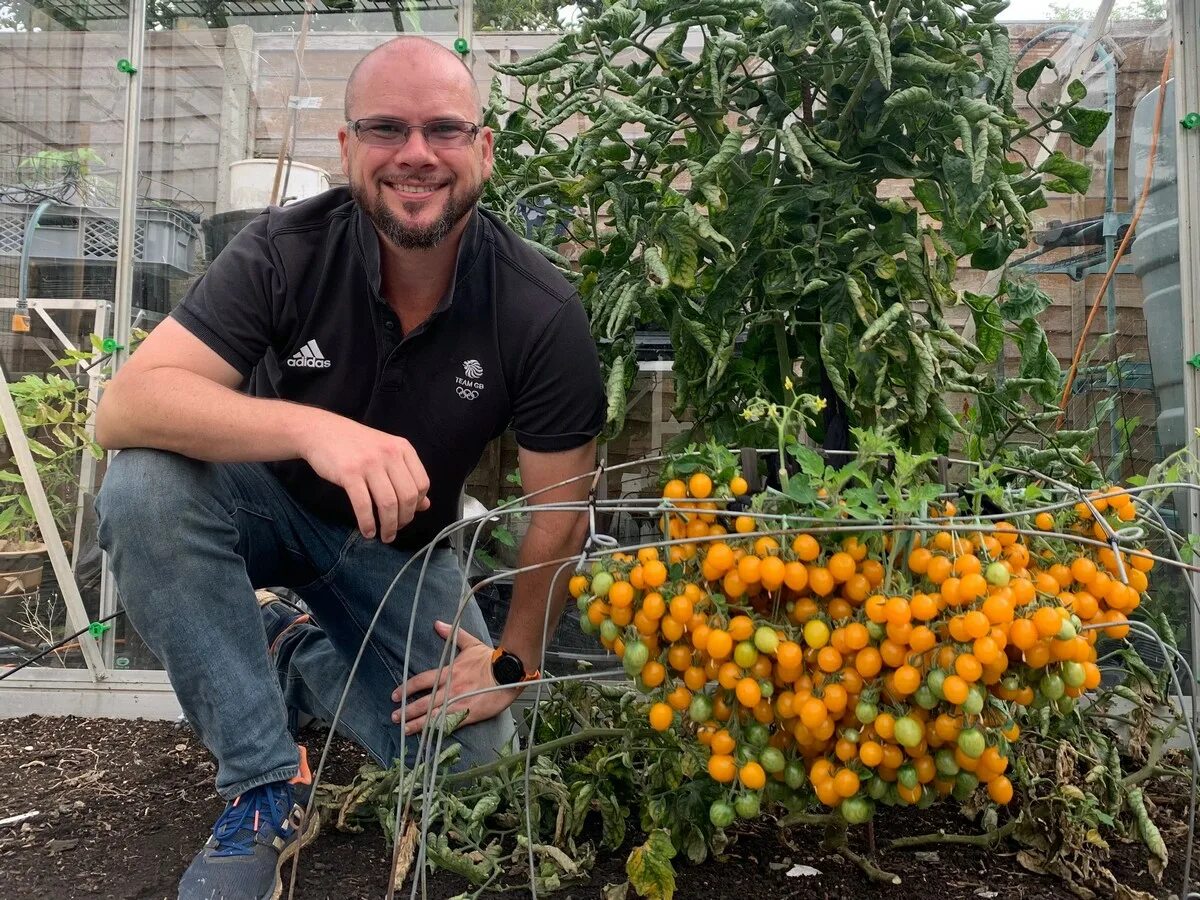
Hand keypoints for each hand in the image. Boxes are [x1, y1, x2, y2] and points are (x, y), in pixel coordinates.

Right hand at [302, 417, 429, 541]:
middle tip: (395, 530)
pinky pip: (363, 505)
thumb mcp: (387, 454)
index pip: (421, 484)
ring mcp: (369, 463)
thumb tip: (425, 505)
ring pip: (388, 503)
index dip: (417, 505)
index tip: (407, 515)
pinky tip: (367, 531)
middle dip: (404, 519)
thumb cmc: (356, 445)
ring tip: (385, 536)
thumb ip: (406, 477)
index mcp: (403, 449)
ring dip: (388, 526)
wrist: (322, 431)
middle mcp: (390, 454)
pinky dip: (367, 522)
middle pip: (407, 496)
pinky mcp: (349, 473)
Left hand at [391, 621, 519, 735]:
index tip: (395, 695)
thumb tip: (437, 624)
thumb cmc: (491, 658)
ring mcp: (460, 703)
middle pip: (424, 702)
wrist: (510, 672)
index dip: (407, 688)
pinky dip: (437, 730)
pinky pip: (450, 724)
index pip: (422, 681)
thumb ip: (453, 635)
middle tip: (394, 717)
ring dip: (417, 723)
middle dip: (407, 710)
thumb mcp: (471, 643)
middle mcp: (451, 689)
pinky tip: (428, 736)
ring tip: (404, 729)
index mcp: (450, 672)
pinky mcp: (470, 714)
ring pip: (433, 715)